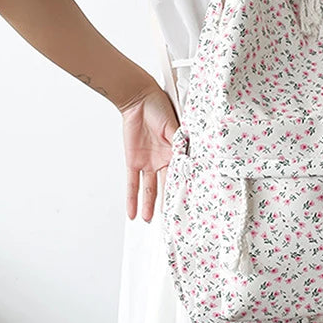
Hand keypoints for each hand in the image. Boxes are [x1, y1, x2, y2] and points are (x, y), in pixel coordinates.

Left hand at [121, 83, 179, 221]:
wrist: (139, 100)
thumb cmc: (160, 107)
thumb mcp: (175, 126)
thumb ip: (180, 143)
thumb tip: (187, 159)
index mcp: (178, 152)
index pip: (182, 174)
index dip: (185, 189)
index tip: (190, 205)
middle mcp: (164, 160)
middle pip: (167, 186)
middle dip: (170, 203)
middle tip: (173, 220)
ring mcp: (149, 163)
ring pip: (150, 189)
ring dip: (150, 205)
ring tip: (150, 221)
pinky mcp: (133, 162)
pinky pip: (132, 184)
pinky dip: (132, 198)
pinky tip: (132, 213)